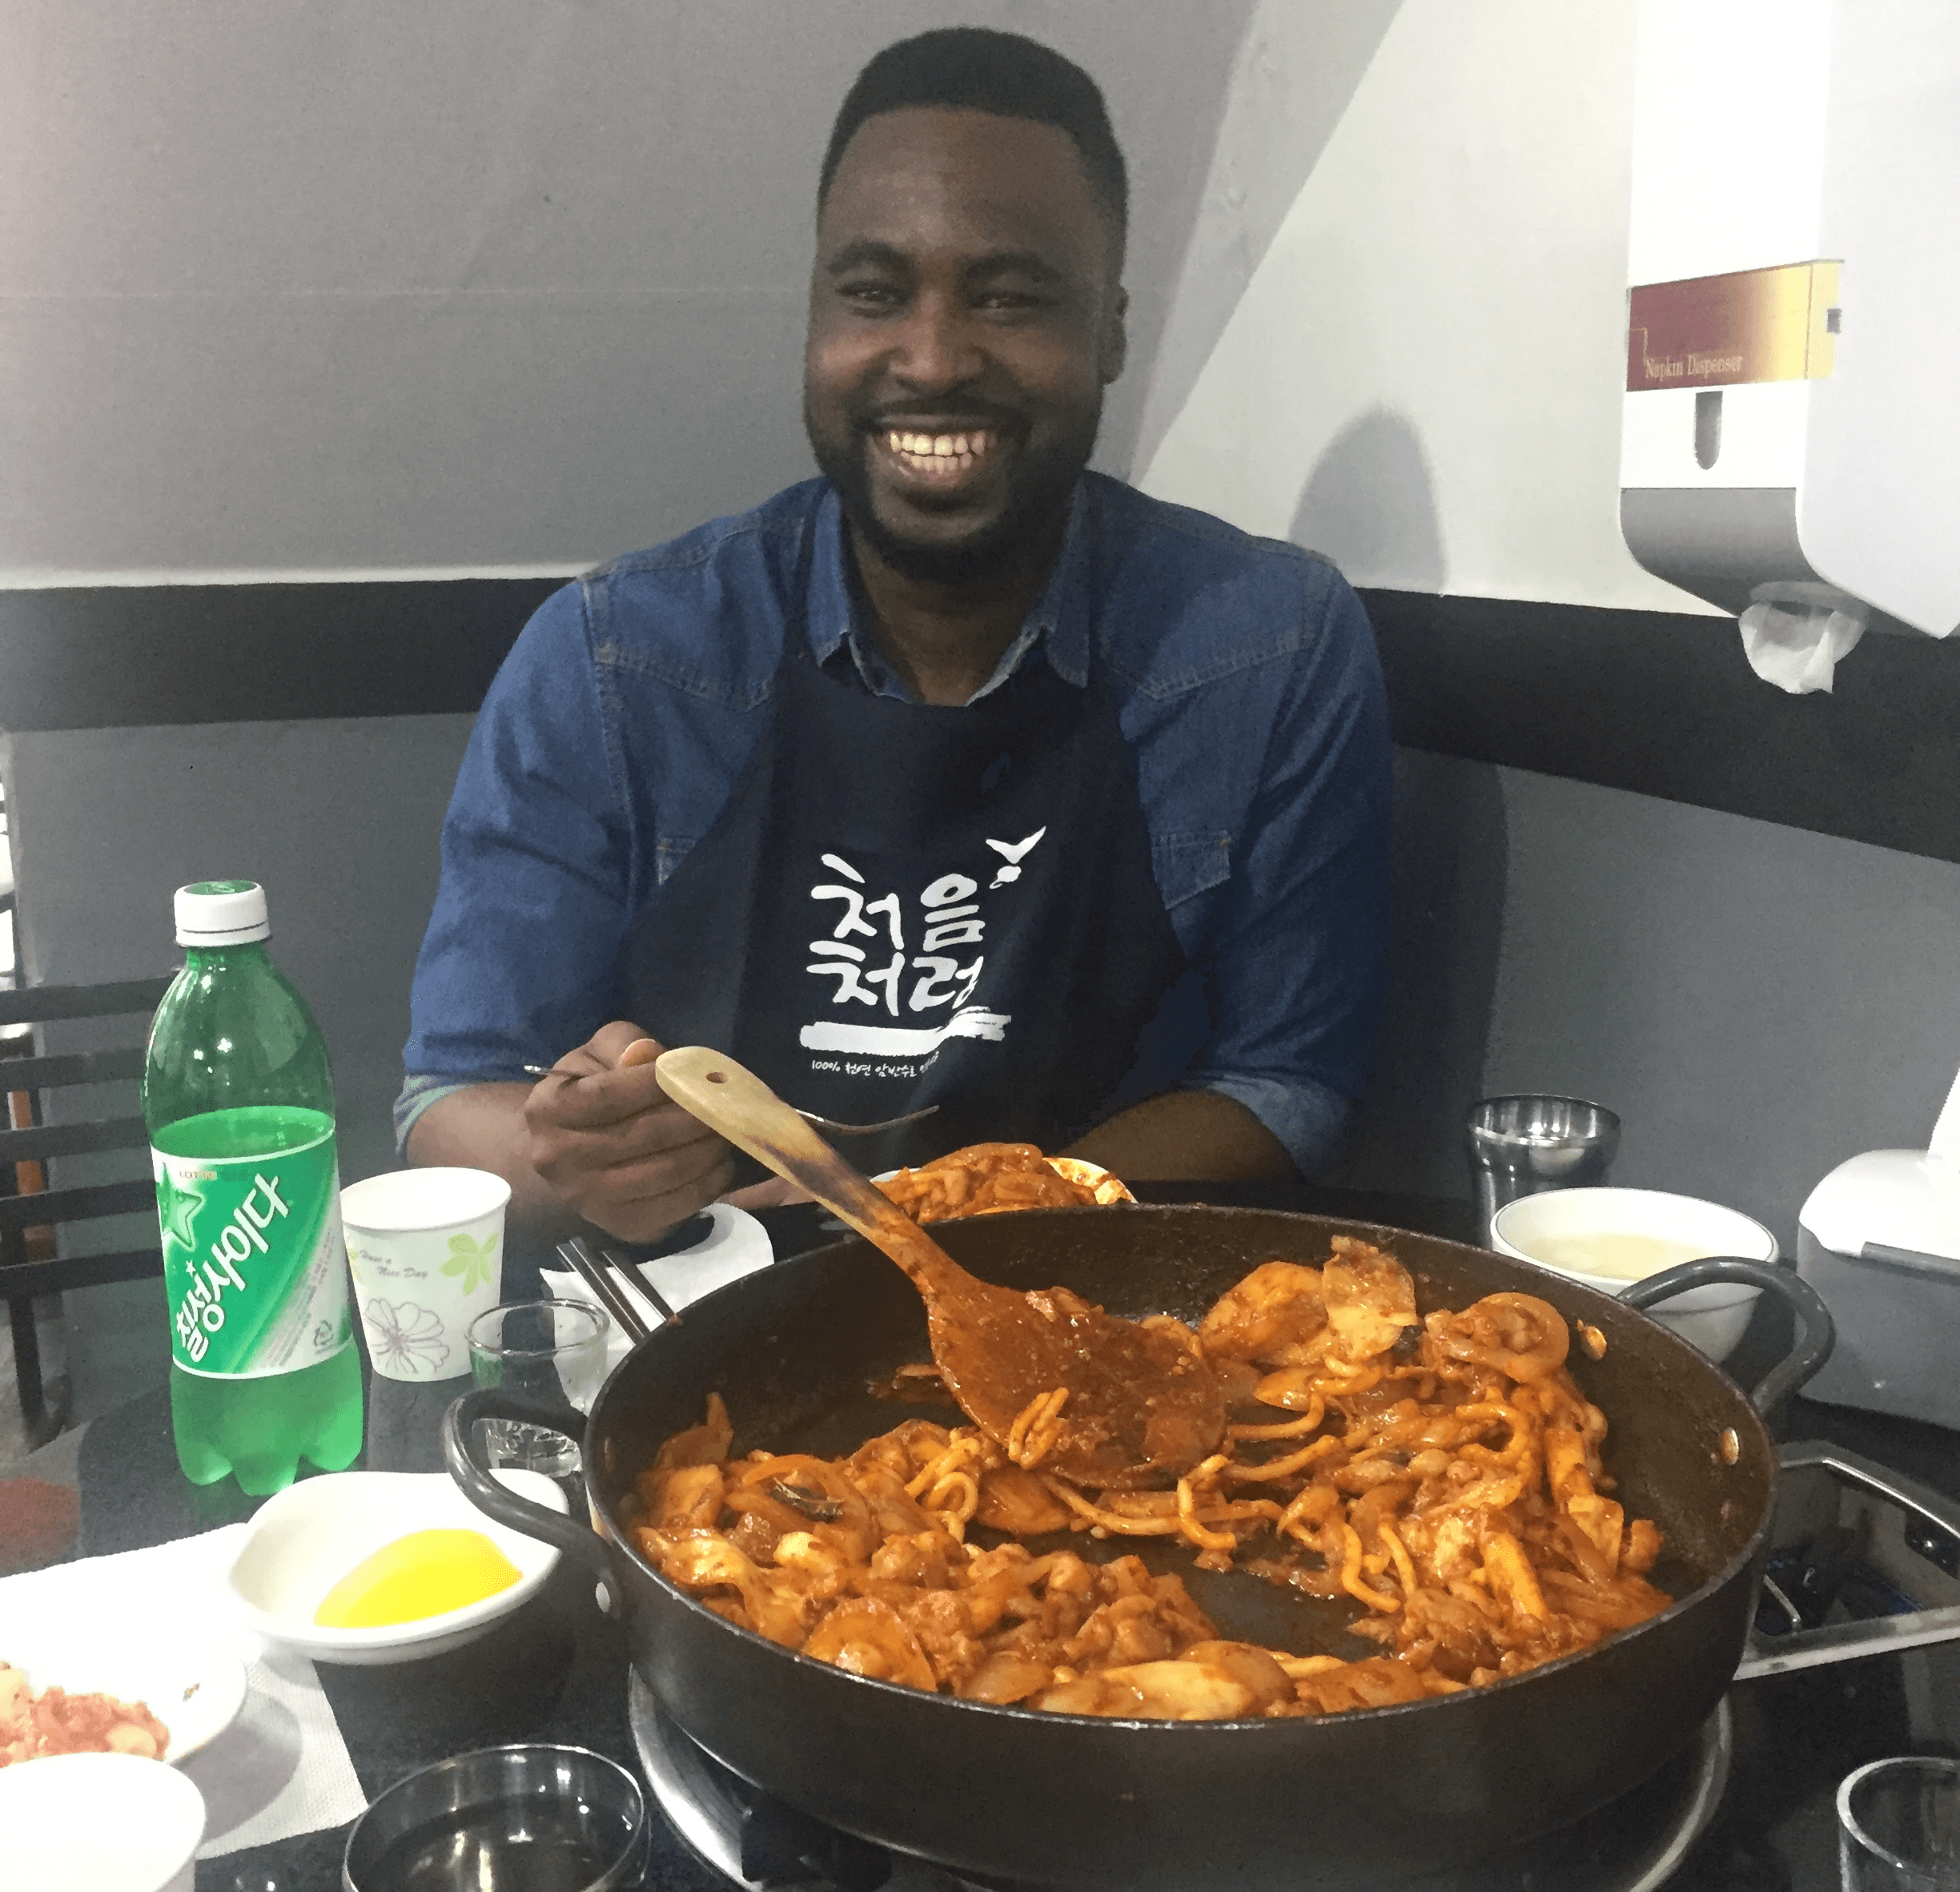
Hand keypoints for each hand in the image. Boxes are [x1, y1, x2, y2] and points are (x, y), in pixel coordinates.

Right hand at [522, 1023, 736, 1241]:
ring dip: (709, 1149)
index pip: (610, 1096)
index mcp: (548, 1110)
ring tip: (728, 1130)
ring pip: (667, 1172)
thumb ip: (623, 1046)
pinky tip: (720, 1163)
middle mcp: (560, 1159)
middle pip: (647, 1135)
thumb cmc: (585, 1091)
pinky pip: (676, 1205)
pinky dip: (709, 1183)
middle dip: (697, 1116)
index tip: (696, 1072)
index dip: (660, 1083)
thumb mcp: (594, 1054)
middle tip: (727, 1103)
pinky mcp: (620, 1225)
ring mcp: (589, 1199)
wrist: (561, 1151)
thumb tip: (654, 1057)